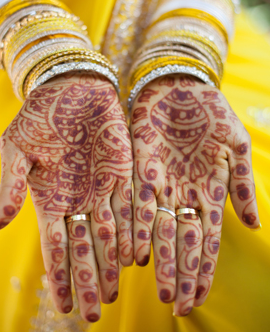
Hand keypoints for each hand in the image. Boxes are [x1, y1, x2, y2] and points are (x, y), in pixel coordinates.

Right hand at [0, 72, 132, 321]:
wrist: (70, 87)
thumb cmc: (39, 116)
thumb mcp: (16, 149)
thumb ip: (10, 187)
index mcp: (50, 198)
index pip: (55, 246)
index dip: (59, 277)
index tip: (65, 307)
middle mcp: (79, 200)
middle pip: (85, 249)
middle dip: (88, 280)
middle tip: (95, 313)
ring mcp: (103, 188)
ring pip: (109, 235)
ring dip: (111, 265)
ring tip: (114, 293)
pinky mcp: (125, 172)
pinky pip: (131, 207)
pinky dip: (134, 231)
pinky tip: (136, 255)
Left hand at [131, 74, 259, 315]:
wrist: (180, 84)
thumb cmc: (211, 112)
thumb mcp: (236, 145)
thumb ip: (243, 184)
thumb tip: (254, 226)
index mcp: (208, 191)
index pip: (206, 239)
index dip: (203, 268)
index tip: (198, 296)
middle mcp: (183, 193)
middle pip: (182, 241)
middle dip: (180, 274)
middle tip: (176, 306)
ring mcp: (161, 182)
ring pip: (159, 230)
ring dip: (160, 260)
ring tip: (160, 290)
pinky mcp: (140, 168)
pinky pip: (138, 203)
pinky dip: (138, 227)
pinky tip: (135, 252)